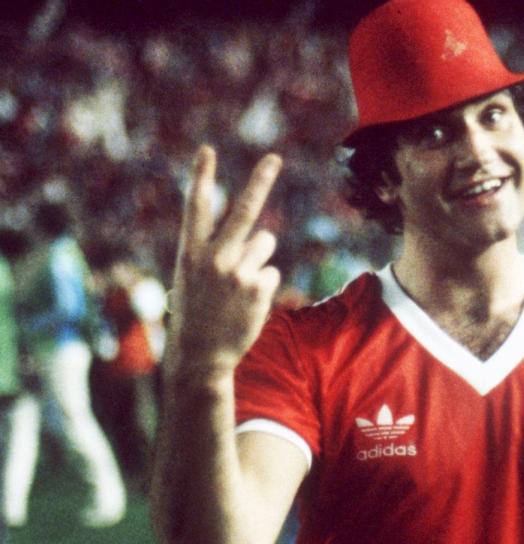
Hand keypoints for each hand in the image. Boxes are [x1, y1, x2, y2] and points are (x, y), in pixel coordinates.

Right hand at [167, 146, 282, 377]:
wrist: (201, 355)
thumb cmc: (197, 312)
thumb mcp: (194, 277)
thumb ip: (219, 252)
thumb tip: (264, 234)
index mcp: (190, 253)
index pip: (196, 208)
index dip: (202, 177)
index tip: (207, 150)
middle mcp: (214, 259)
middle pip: (243, 211)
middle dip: (259, 181)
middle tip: (274, 158)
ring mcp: (238, 273)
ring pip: (265, 244)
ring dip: (259, 259)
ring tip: (238, 286)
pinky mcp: (259, 288)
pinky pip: (273, 272)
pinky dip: (264, 285)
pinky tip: (247, 302)